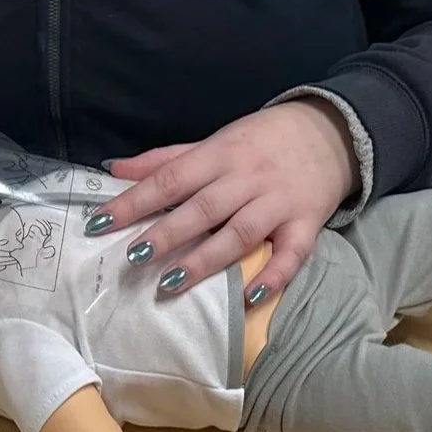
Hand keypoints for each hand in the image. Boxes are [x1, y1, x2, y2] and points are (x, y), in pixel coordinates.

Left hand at [96, 99, 358, 304]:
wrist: (332, 132)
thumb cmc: (261, 142)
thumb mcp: (214, 142)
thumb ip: (165, 159)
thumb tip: (114, 169)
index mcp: (219, 155)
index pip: (169, 179)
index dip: (133, 201)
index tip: (98, 223)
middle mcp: (247, 178)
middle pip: (202, 208)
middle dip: (166, 234)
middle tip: (132, 258)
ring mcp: (278, 203)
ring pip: (239, 233)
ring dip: (205, 260)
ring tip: (172, 284)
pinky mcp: (306, 225)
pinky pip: (291, 254)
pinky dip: (273, 277)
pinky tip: (249, 299)